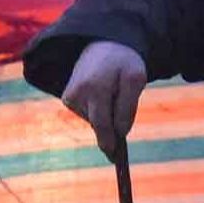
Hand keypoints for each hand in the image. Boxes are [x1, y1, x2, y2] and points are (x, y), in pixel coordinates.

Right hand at [57, 40, 147, 155]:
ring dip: (107, 115)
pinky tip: (102, 95)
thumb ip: (128, 107)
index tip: (115, 159)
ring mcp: (70, 97)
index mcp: (94, 88)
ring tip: (113, 94)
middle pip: (99, 124)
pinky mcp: (67, 98)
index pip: (103, 122)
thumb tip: (120, 133)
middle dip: (112, 130)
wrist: (103, 44)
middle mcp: (77, 93)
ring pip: (95, 120)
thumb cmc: (123, 62)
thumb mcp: (136, 79)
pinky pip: (89, 114)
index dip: (110, 142)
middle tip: (120, 145)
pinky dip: (98, 110)